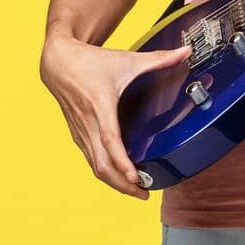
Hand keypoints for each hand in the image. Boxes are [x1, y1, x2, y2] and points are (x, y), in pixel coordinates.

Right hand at [40, 35, 190, 198]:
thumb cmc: (91, 61)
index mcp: (100, 105)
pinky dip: (105, 172)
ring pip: (95, 166)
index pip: (110, 140)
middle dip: (122, 184)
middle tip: (144, 192)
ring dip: (114, 182)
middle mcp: (87, 123)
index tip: (135, 177)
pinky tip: (120, 177)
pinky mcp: (78, 135)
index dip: (122, 161)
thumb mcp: (126, 59)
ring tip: (136, 190)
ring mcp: (80, 132)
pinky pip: (91, 160)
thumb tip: (186, 51)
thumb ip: (158, 58)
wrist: (58, 62)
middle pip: (102, 164)